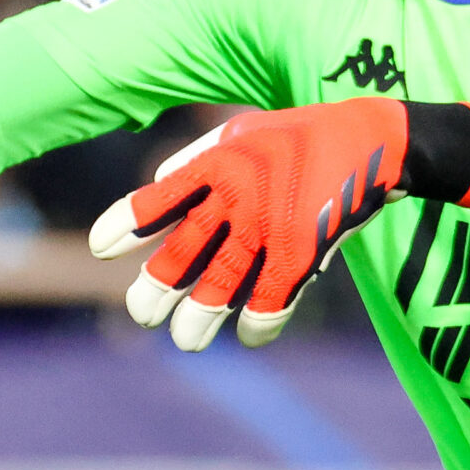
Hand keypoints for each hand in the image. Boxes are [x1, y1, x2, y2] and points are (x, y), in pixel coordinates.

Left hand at [91, 98, 407, 350]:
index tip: (99, 247)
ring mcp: (269, 227)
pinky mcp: (303, 251)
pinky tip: (247, 336)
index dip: (127, 223)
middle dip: (157, 287)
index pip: (159, 199)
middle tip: (141, 315)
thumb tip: (157, 180)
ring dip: (199, 317)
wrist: (370, 140)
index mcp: (216, 165)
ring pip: (221, 285)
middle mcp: (235, 197)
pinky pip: (271, 298)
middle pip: (183, 252)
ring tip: (185, 340)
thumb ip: (198, 156)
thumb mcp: (242, 129)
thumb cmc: (297, 136)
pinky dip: (258, 321)